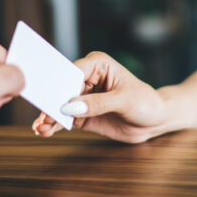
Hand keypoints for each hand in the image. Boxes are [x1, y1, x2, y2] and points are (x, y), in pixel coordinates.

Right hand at [32, 51, 166, 142]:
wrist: (155, 120)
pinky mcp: (83, 114)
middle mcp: (87, 78)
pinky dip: (55, 125)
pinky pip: (65, 119)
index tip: (49, 96)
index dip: (59, 84)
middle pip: (62, 89)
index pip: (72, 72)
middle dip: (52, 102)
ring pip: (61, 105)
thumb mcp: (124, 101)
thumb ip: (98, 103)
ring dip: (50, 116)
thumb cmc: (146, 102)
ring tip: (42, 127)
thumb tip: (71, 107)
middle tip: (43, 115)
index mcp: (98, 65)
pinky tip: (45, 131)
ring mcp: (83, 97)